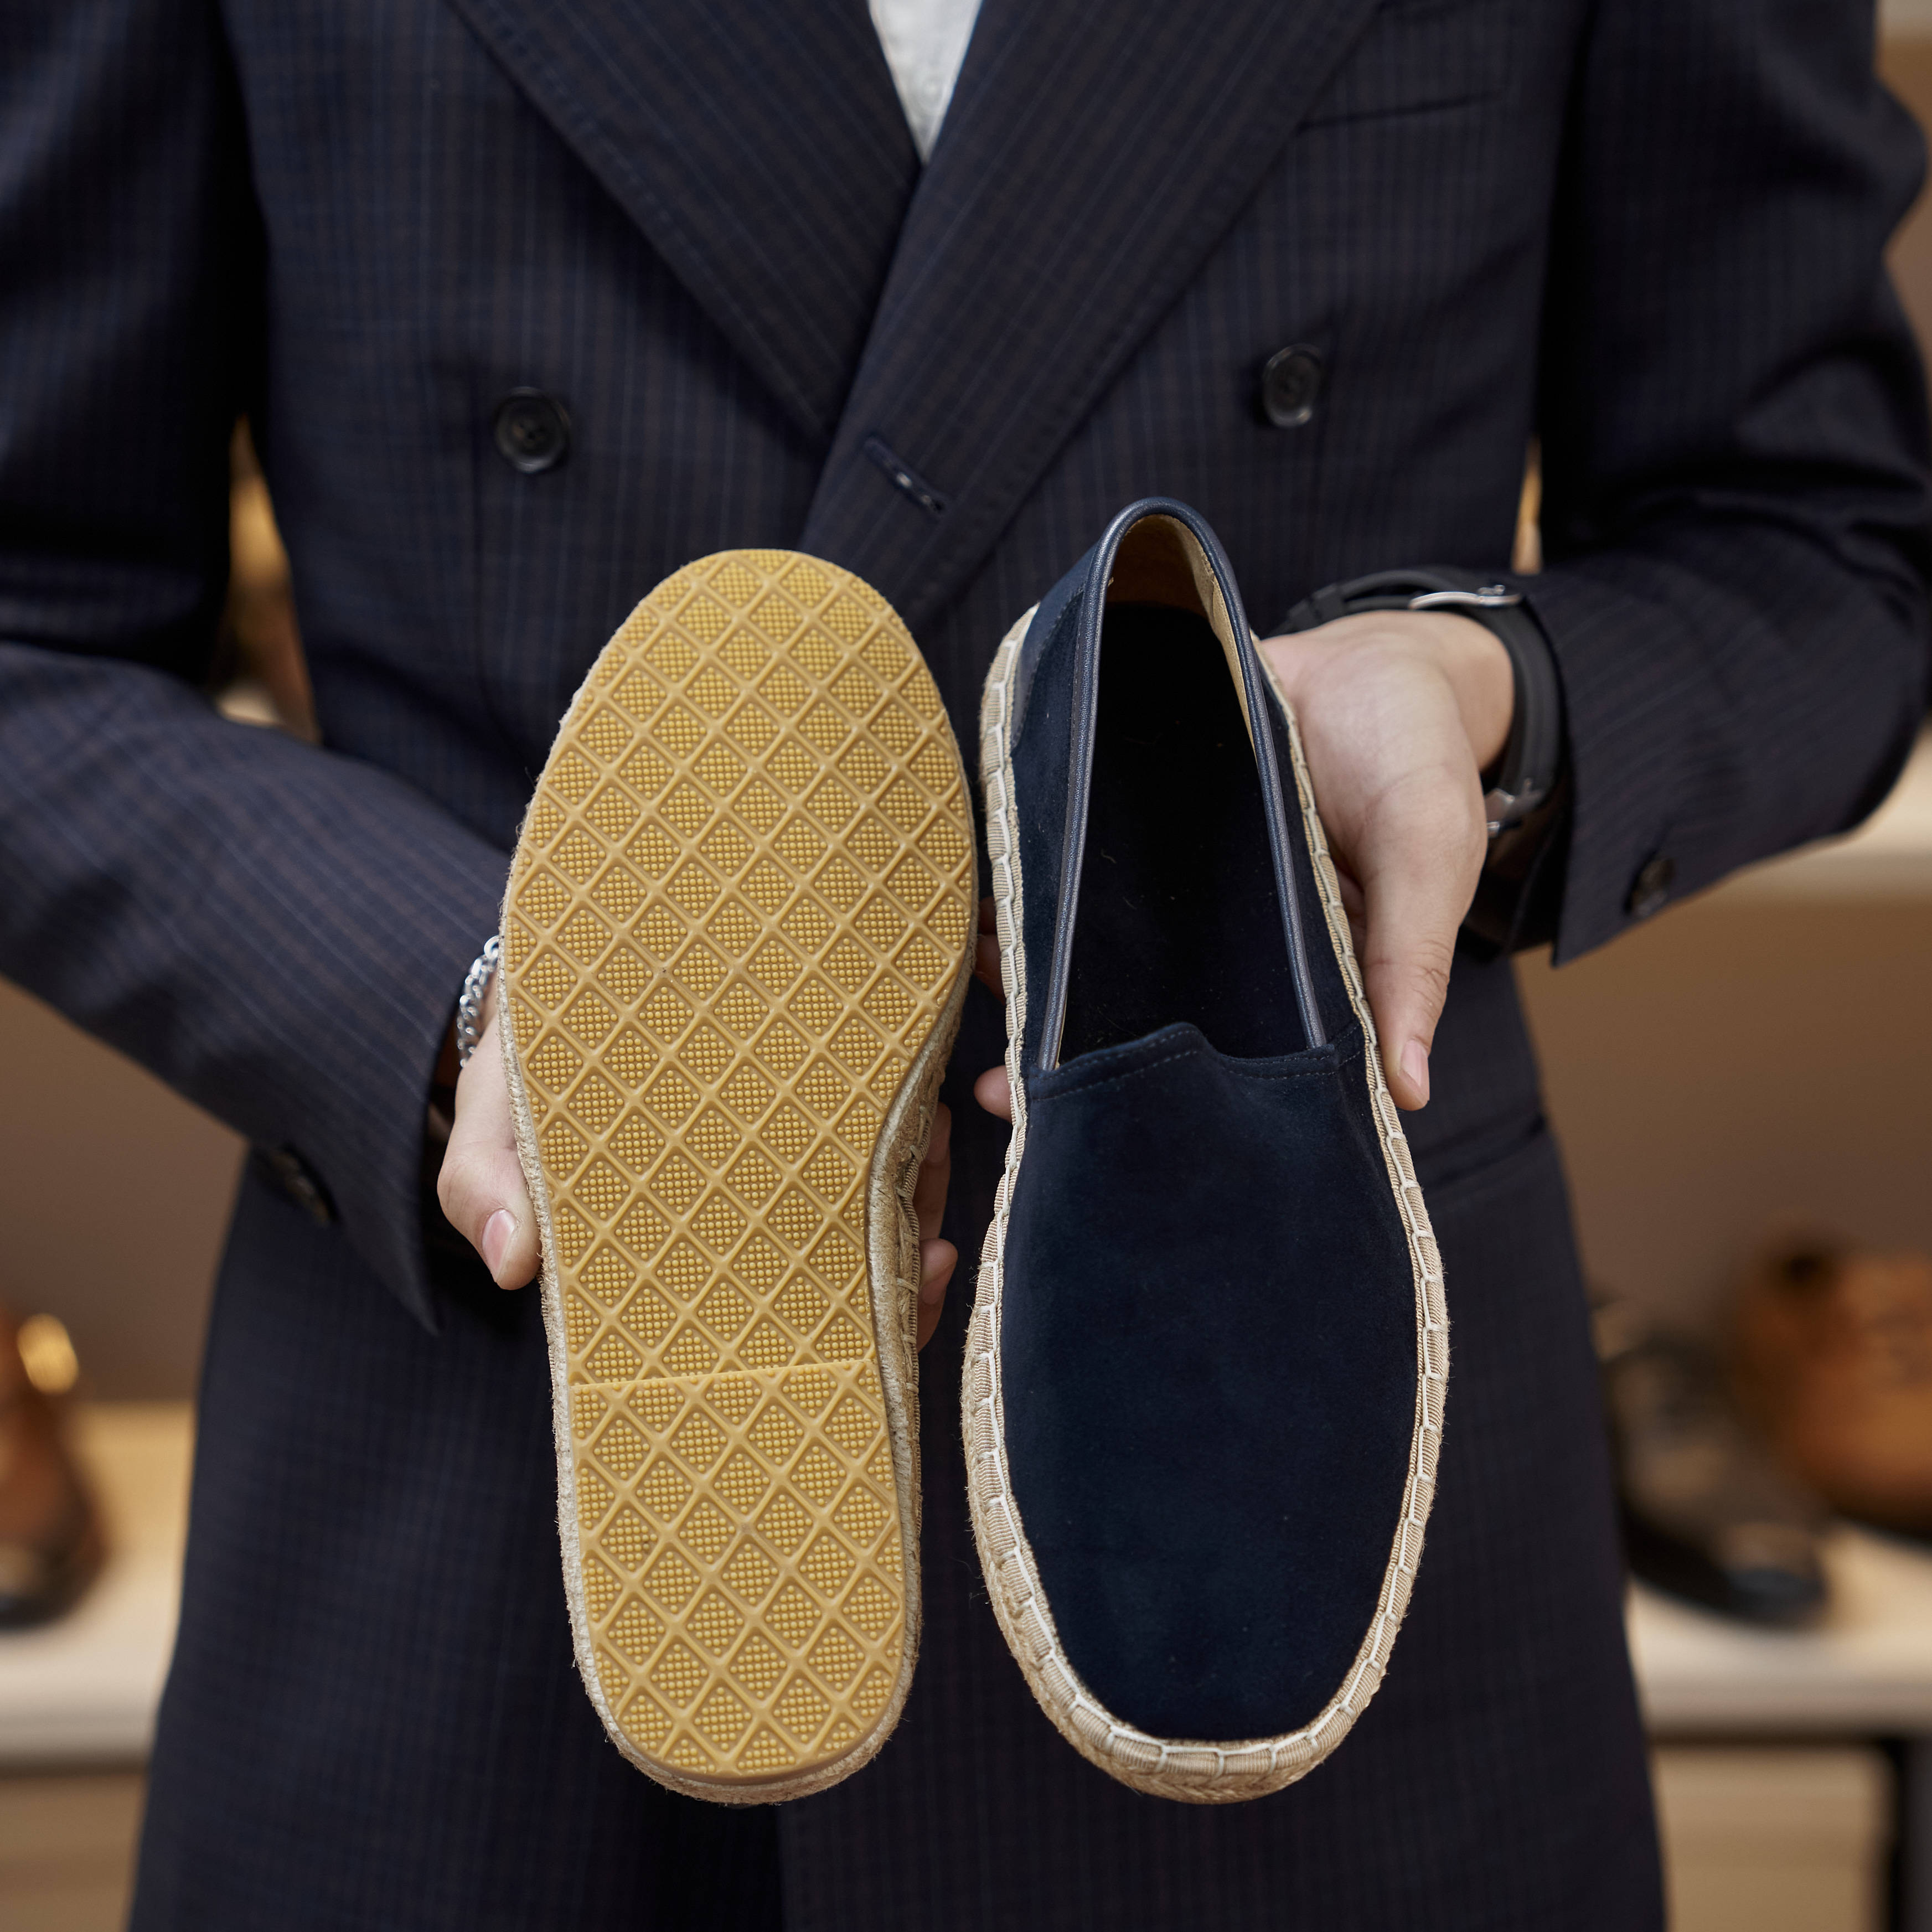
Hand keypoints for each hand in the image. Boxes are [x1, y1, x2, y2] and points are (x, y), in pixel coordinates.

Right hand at [437, 980, 961, 1348]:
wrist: (563, 973)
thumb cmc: (532, 1064)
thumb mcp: (495, 1116)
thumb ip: (486, 1180)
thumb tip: (510, 1264)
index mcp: (685, 1238)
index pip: (769, 1309)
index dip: (840, 1321)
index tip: (890, 1295)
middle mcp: (749, 1212)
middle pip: (845, 1270)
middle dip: (901, 1274)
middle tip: (930, 1256)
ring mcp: (789, 1155)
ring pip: (883, 1207)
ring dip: (926, 1199)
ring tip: (937, 1152)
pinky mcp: (819, 1094)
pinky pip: (889, 1138)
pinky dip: (925, 1140)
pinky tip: (937, 1115)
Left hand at [972, 611, 1510, 1120]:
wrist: (1380, 652)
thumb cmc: (1420, 761)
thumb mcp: (1428, 858)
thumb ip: (1410, 964)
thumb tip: (1410, 1092)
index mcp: (1286, 969)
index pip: (1214, 1050)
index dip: (1150, 1093)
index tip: (1078, 1132)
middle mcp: (1216, 932)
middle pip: (1128, 1000)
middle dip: (1058, 1043)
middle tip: (989, 1092)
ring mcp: (1169, 869)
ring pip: (1087, 928)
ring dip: (1025, 954)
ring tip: (968, 973)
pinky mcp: (1139, 797)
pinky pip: (1076, 838)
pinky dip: (1029, 861)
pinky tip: (980, 884)